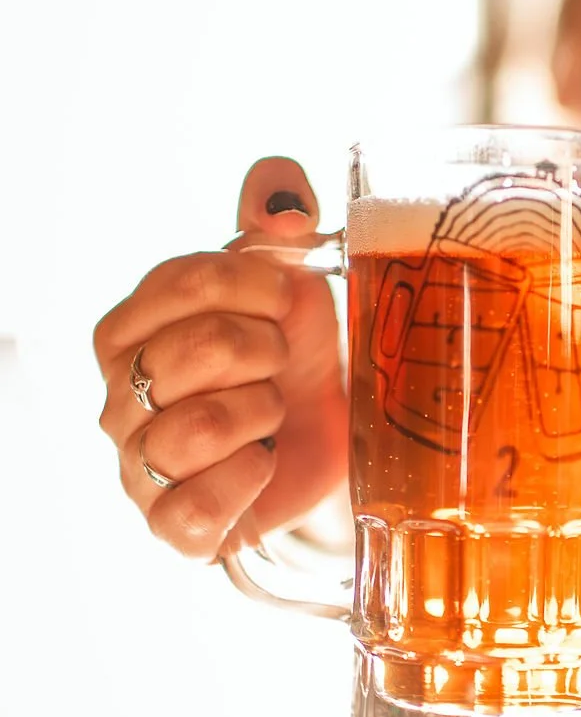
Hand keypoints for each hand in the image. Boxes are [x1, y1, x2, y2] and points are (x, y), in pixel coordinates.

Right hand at [94, 158, 346, 560]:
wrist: (328, 443)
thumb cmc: (292, 358)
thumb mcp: (291, 278)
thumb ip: (278, 218)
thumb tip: (281, 190)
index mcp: (130, 327)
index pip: (186, 280)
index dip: (259, 285)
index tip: (287, 302)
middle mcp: (116, 396)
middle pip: (198, 347)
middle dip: (266, 350)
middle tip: (279, 363)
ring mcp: (135, 465)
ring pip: (196, 426)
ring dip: (262, 411)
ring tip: (271, 413)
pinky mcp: (169, 526)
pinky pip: (199, 504)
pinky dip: (248, 477)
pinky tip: (262, 461)